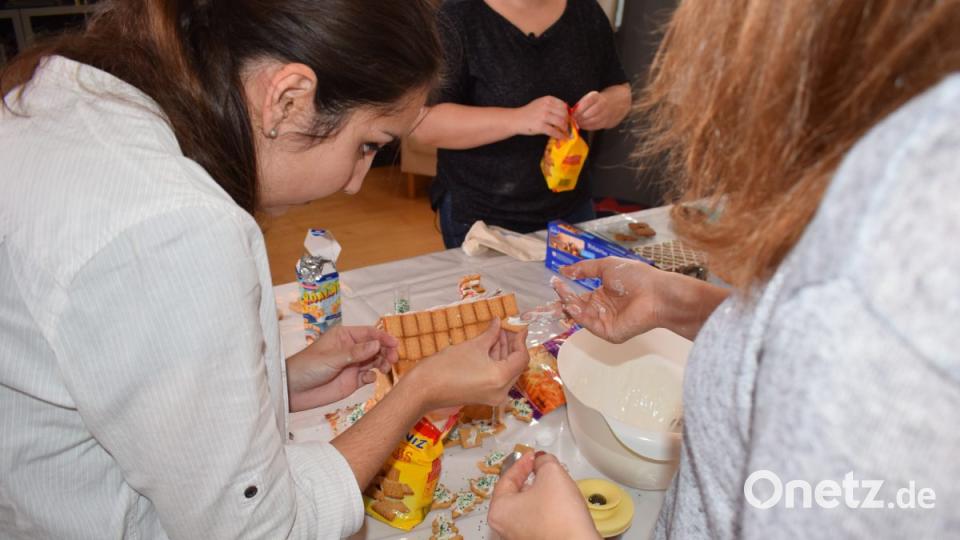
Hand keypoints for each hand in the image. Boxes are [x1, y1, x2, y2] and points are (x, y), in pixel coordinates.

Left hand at [286, 326, 398, 411]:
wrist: (294, 390)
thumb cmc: (307, 367)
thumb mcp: (332, 358)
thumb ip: (356, 352)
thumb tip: (377, 343)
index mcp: (344, 336)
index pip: (369, 333)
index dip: (383, 337)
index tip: (395, 343)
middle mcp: (351, 349)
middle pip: (375, 347)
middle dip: (386, 351)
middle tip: (393, 358)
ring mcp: (352, 365)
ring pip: (375, 361)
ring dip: (383, 363)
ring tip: (385, 368)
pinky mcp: (353, 381)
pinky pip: (369, 376)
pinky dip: (373, 376)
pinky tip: (369, 378)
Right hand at [408, 318, 528, 409]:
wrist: (423, 390)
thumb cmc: (446, 366)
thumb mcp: (472, 346)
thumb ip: (490, 334)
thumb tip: (498, 322)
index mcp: (501, 378)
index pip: (521, 357)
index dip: (520, 340)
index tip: (518, 326)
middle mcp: (502, 391)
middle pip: (515, 365)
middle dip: (511, 345)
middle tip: (506, 327)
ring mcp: (493, 396)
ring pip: (506, 371)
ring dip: (503, 352)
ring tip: (497, 332)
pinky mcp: (483, 397)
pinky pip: (496, 377)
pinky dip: (495, 362)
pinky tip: (490, 345)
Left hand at [488, 451, 599, 539]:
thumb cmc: (560, 514)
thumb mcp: (551, 474)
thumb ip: (543, 461)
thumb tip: (542, 460)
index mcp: (499, 510)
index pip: (507, 479)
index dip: (522, 463)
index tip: (533, 456)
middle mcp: (504, 527)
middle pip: (515, 494)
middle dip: (530, 478)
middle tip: (543, 467)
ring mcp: (519, 537)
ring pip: (526, 507)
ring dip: (539, 493)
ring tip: (554, 484)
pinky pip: (536, 520)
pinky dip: (544, 509)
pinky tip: (558, 504)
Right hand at [513, 96, 569, 139]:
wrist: (516, 119)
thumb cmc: (528, 112)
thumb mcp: (540, 103)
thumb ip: (551, 105)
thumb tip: (566, 111)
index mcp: (547, 99)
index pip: (563, 106)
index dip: (567, 113)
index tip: (568, 119)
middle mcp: (546, 106)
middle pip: (564, 114)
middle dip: (567, 121)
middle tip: (568, 127)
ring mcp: (543, 116)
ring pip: (561, 122)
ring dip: (565, 129)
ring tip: (565, 132)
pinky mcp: (541, 126)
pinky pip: (554, 131)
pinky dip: (560, 136)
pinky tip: (562, 138)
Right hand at [552, 257, 665, 343]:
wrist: (656, 292)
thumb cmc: (636, 277)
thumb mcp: (606, 267)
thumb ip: (584, 269)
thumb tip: (564, 270)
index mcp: (601, 296)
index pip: (577, 297)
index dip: (564, 292)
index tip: (554, 283)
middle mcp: (601, 310)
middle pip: (574, 311)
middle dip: (558, 307)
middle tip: (541, 306)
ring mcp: (604, 322)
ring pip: (580, 317)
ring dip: (569, 306)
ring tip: (562, 295)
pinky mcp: (609, 332)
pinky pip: (589, 324)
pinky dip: (579, 315)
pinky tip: (572, 304)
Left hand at [572, 90, 611, 130]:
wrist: (616, 103)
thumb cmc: (599, 100)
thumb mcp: (591, 97)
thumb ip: (581, 103)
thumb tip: (571, 112)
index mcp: (596, 96)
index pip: (586, 102)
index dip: (578, 110)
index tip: (572, 114)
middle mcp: (602, 104)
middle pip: (588, 113)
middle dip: (579, 118)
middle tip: (574, 120)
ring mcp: (606, 114)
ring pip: (592, 121)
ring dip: (583, 123)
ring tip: (578, 123)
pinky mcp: (607, 122)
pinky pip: (596, 126)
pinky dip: (588, 127)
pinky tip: (584, 125)